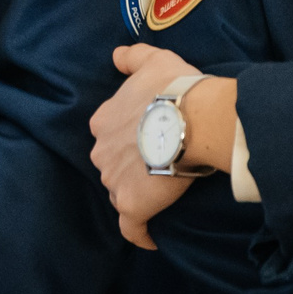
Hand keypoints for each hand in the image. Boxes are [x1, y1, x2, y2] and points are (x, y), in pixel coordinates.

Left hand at [89, 44, 234, 250]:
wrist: (191, 120)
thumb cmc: (174, 88)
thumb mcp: (154, 60)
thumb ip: (132, 57)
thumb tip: (116, 57)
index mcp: (103, 121)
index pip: (111, 134)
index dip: (129, 137)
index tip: (149, 139)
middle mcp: (101, 152)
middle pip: (113, 165)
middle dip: (130, 167)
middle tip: (161, 164)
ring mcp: (114, 181)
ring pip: (122, 193)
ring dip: (137, 194)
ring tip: (163, 193)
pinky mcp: (132, 207)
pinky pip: (132, 228)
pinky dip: (140, 233)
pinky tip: (151, 237)